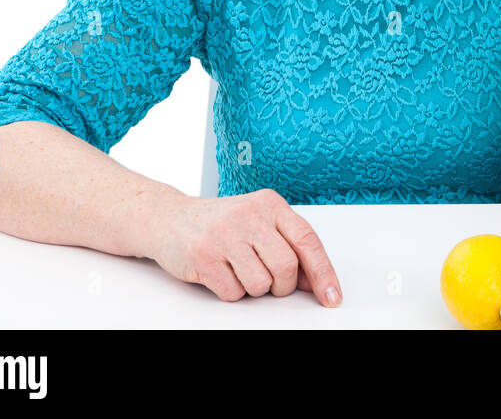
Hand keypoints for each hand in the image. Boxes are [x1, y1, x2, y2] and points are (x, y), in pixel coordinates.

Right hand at [146, 189, 341, 306]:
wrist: (168, 218)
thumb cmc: (221, 224)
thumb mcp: (258, 223)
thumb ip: (287, 245)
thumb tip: (313, 281)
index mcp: (270, 204)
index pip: (307, 240)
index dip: (323, 273)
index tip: (332, 297)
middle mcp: (250, 215)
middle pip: (286, 267)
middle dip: (281, 286)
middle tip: (269, 282)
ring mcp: (225, 234)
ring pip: (261, 284)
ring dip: (254, 289)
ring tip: (239, 270)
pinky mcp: (203, 256)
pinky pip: (233, 293)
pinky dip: (231, 292)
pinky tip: (221, 273)